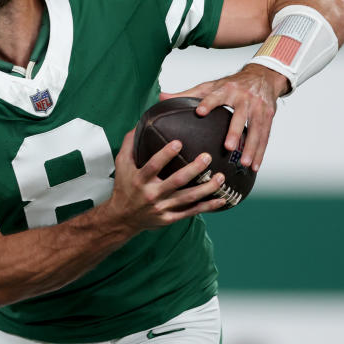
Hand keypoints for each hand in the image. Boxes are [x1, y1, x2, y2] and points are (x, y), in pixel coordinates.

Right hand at [105, 129, 226, 233]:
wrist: (122, 217)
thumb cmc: (124, 187)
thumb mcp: (121, 165)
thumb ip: (129, 144)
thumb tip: (139, 125)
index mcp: (140, 179)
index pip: (153, 165)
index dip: (166, 154)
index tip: (179, 142)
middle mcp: (151, 194)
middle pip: (176, 181)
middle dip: (194, 169)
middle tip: (207, 157)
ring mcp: (162, 207)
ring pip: (188, 198)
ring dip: (206, 188)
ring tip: (220, 177)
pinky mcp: (169, 218)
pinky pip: (191, 212)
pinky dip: (207, 206)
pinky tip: (221, 200)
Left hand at [161, 64, 288, 171]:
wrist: (262, 76)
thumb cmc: (232, 84)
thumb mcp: (210, 86)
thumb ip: (187, 94)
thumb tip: (161, 98)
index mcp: (227, 89)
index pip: (216, 95)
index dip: (208, 102)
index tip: (200, 111)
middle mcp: (244, 98)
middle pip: (240, 117)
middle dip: (235, 132)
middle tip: (228, 147)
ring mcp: (259, 107)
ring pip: (256, 129)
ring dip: (251, 148)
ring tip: (244, 164)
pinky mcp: (268, 116)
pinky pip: (265, 136)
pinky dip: (260, 151)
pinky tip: (254, 166)